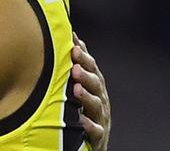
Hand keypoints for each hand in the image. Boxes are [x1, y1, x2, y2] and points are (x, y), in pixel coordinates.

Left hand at [71, 32, 110, 150]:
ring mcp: (100, 116)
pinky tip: (82, 120)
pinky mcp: (98, 134)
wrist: (93, 136)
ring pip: (96, 105)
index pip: (91, 67)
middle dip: (86, 74)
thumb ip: (79, 62)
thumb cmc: (85, 104)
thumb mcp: (83, 82)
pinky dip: (89, 125)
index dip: (84, 57)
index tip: (74, 46)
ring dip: (87, 97)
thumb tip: (73, 36)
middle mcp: (100, 98)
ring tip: (76, 89)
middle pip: (95, 84)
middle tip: (75, 66)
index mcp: (94, 83)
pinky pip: (95, 130)